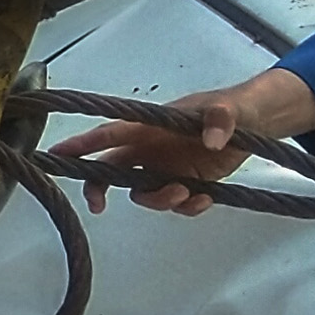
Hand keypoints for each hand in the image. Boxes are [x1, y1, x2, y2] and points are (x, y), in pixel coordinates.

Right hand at [54, 89, 264, 214]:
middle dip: (98, 186)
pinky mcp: (185, 182)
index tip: (57, 154)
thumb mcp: (229, 109)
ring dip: (159, 200)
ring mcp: (167, 167)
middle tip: (98, 205)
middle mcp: (152, 149)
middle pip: (111, 169)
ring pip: (143, 192)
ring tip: (185, 193)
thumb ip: (220, 120)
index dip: (81, 145)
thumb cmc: (235, 107)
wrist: (258, 123)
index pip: (109, 134)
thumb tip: (213, 141)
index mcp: (151, 127)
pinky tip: (205, 198)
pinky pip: (175, 203)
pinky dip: (187, 207)